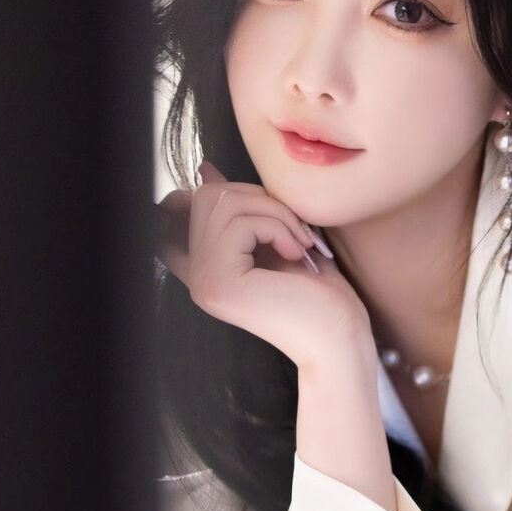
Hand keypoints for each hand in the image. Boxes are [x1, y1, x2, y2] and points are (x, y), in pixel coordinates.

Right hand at [158, 162, 373, 377]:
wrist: (340, 340)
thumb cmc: (320, 297)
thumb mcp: (276, 240)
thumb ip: (243, 211)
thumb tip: (207, 169)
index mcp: (207, 268)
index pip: (171, 213)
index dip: (197, 193)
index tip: (237, 192)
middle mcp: (197, 276)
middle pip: (208, 196)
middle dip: (261, 199)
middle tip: (296, 230)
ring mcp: (204, 281)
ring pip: (225, 203)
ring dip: (275, 213)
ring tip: (299, 244)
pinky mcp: (220, 282)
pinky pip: (240, 223)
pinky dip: (276, 227)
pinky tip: (295, 254)